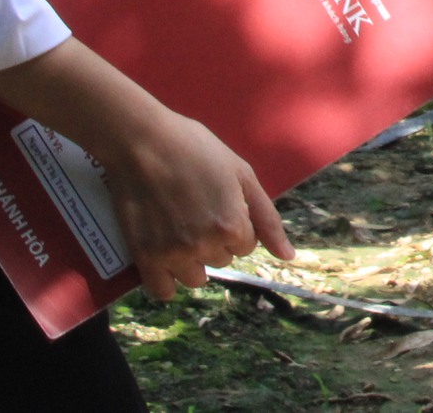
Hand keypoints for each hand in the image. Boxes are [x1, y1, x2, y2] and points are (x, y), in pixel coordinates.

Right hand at [99, 108, 295, 299]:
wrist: (144, 142)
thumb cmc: (196, 150)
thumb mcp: (242, 175)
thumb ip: (268, 219)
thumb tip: (289, 257)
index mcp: (233, 226)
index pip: (246, 245)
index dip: (235, 223)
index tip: (218, 202)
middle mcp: (205, 245)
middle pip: (221, 260)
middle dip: (215, 240)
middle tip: (197, 209)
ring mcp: (173, 254)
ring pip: (195, 278)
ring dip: (193, 261)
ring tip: (179, 229)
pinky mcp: (145, 257)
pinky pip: (162, 290)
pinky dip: (166, 279)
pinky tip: (165, 257)